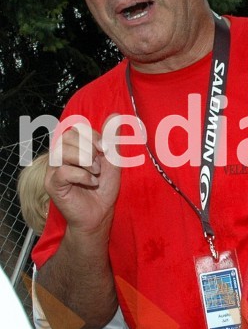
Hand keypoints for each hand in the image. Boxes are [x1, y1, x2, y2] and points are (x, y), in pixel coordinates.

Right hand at [45, 117, 120, 233]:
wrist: (100, 213)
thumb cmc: (103, 188)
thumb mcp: (112, 161)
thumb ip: (111, 139)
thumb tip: (115, 115)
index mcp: (73, 149)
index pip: (76, 129)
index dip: (93, 135)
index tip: (106, 149)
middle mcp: (60, 157)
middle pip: (66, 137)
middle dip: (88, 148)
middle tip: (98, 164)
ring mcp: (54, 170)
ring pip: (61, 152)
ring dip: (85, 161)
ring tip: (95, 173)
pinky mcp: (52, 185)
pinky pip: (62, 171)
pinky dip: (82, 176)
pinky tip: (91, 183)